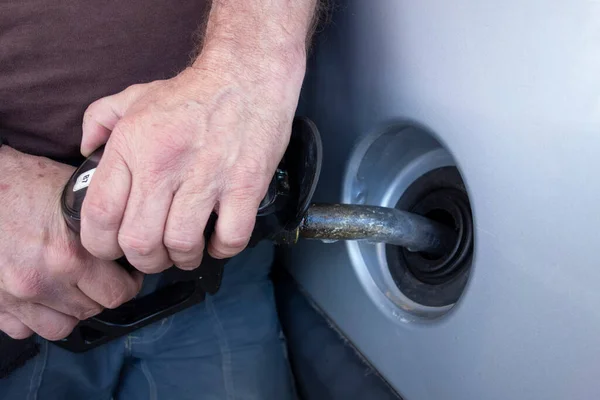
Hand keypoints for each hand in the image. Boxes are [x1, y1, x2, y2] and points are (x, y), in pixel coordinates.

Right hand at [0, 147, 142, 339]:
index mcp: (69, 254)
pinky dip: (35, 317)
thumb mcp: (67, 190)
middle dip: (102, 294)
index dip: (128, 282)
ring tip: (70, 288)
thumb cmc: (15, 182)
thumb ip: (97, 219)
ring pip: (61, 327)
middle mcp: (43, 280)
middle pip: (94, 310)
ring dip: (70, 310)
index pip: (119, 291)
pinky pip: (23, 330)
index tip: (126, 273)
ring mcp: (15, 297)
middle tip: (102, 278)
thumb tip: (123, 231)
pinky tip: (40, 295)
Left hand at [79, 48, 305, 273]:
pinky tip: (219, 239)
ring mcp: (208, 176)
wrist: (247, 75)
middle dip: (145, 261)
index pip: (100, 214)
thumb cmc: (191, 93)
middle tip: (155, 254)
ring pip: (182, 245)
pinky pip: (230, 238)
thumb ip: (99, 120)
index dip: (101, 246)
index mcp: (132, 145)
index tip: (113, 250)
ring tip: (187, 249)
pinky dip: (222, 249)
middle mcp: (165, 164)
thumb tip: (85, 149)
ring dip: (183, 258)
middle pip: (139, 242)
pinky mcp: (246, 185)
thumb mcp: (134, 96)